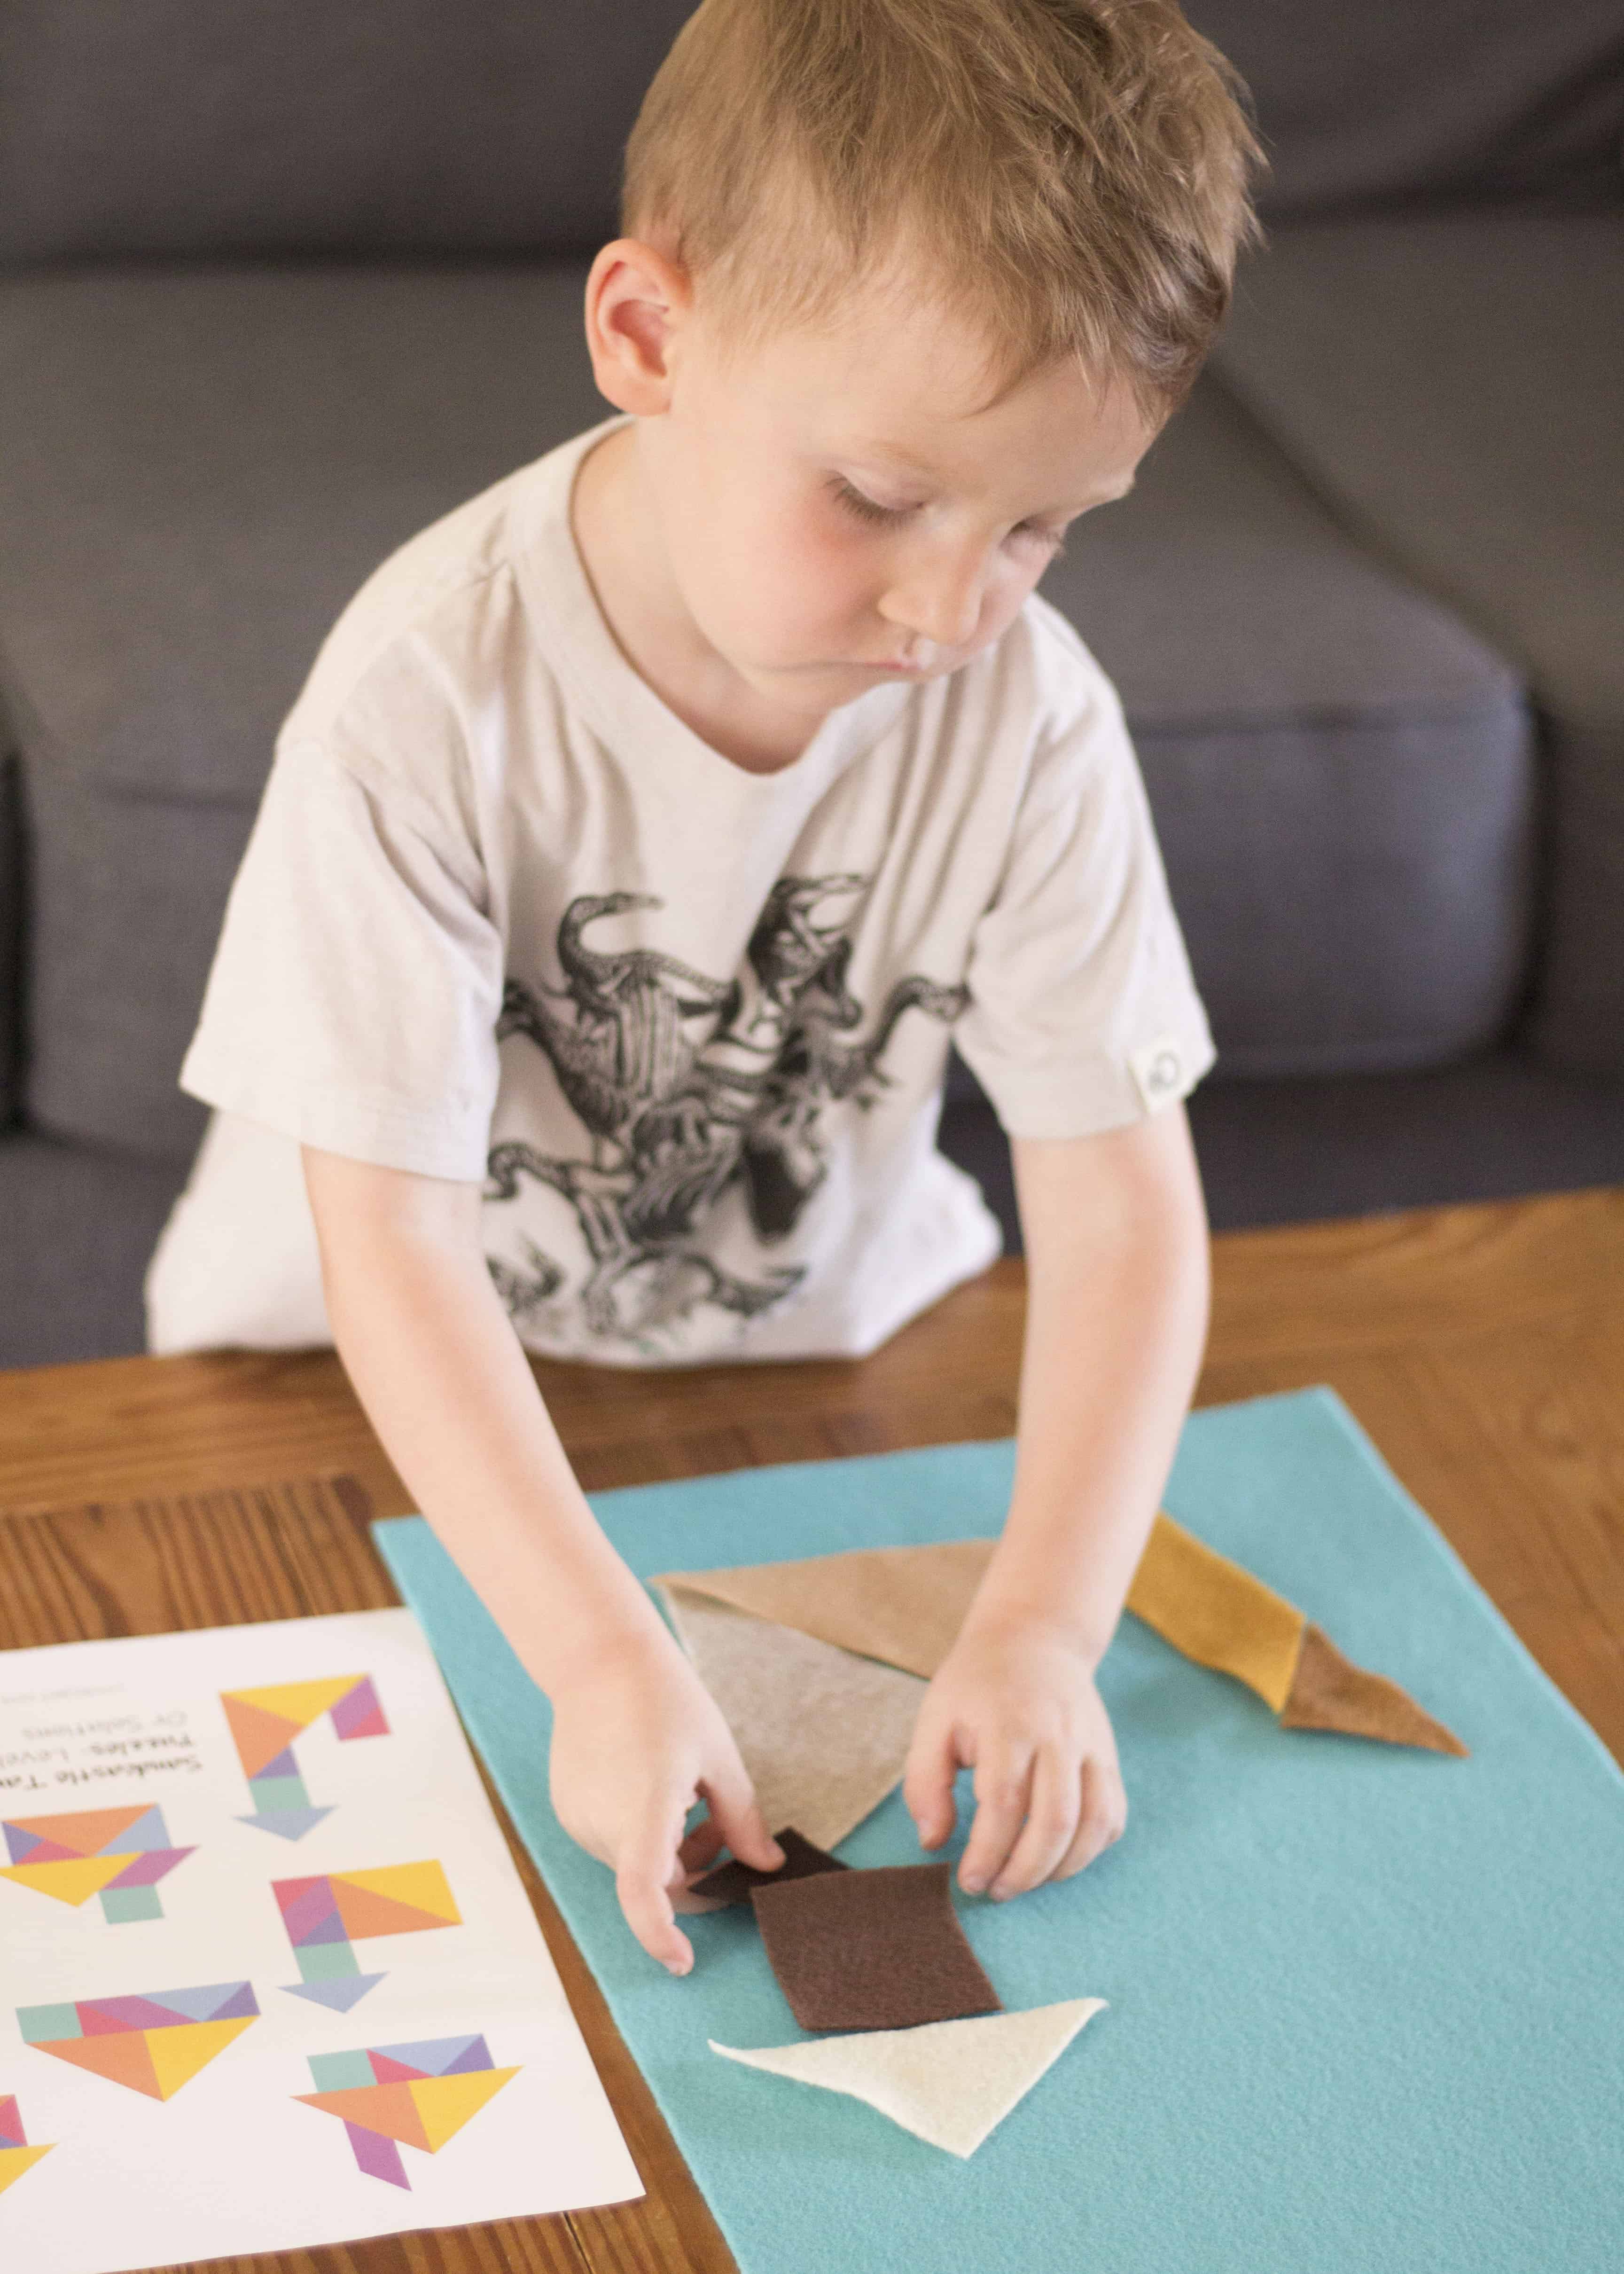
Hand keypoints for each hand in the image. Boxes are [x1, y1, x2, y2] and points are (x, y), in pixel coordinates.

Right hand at [546, 1623, 782, 1972]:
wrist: (599, 1658)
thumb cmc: (666, 1700)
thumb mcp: (718, 1757)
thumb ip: (743, 1820)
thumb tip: (766, 1867)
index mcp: (644, 1809)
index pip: (643, 1894)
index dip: (661, 1937)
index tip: (684, 1961)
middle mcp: (602, 1823)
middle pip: (654, 1883)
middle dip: (695, 1874)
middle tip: (722, 1831)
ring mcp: (579, 1819)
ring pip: (634, 1865)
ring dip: (670, 1853)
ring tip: (691, 1799)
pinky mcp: (568, 1809)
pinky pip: (613, 1841)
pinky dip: (640, 1835)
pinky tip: (656, 1787)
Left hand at [903, 1610, 1125, 1899]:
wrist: (1034, 1637)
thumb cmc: (975, 1685)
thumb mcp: (934, 1719)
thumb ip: (925, 1782)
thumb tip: (934, 1842)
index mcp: (1010, 1725)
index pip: (1005, 1804)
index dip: (987, 1853)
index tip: (968, 1881)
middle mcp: (1059, 1735)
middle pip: (1054, 1822)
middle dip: (1024, 1872)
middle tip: (995, 1891)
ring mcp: (1092, 1746)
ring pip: (1092, 1824)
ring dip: (1060, 1869)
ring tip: (1024, 1882)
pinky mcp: (1109, 1756)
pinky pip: (1112, 1815)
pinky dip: (1090, 1849)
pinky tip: (1058, 1859)